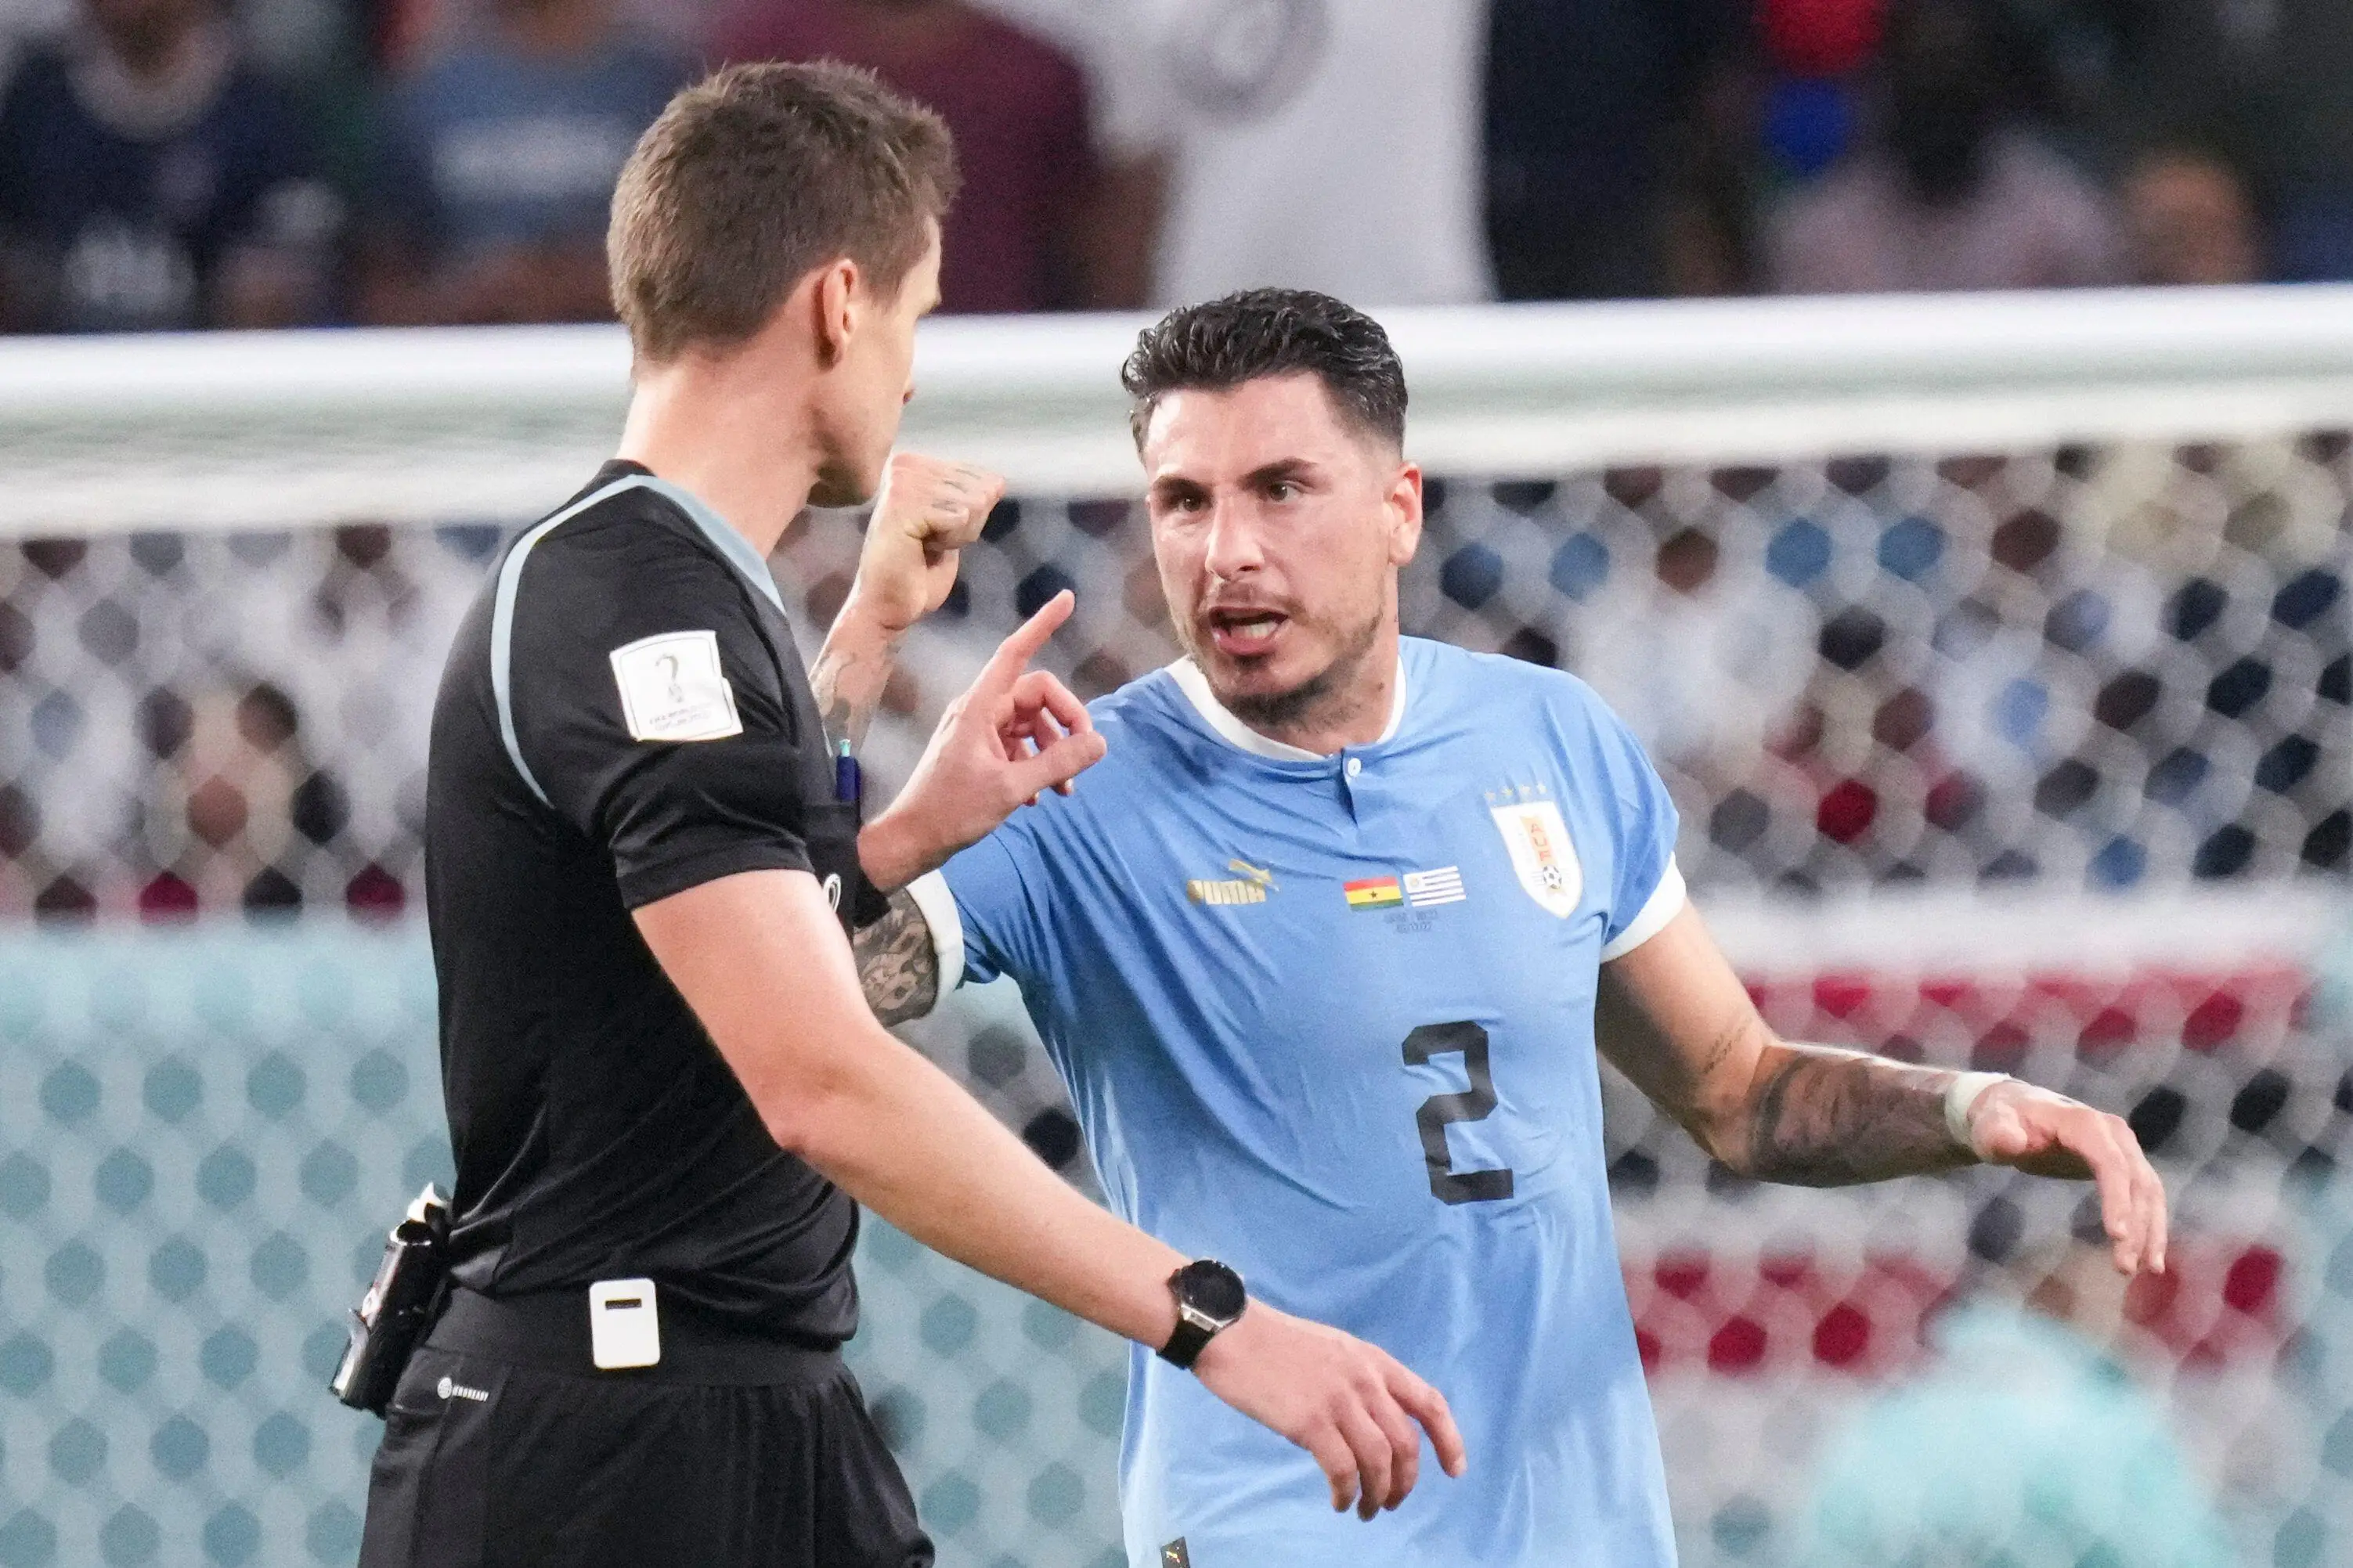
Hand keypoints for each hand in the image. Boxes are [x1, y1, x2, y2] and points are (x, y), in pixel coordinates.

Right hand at [844, 452, 1005, 633]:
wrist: (889, 604)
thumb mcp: (956, 525)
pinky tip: (920, 548)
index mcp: (917, 464)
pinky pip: (958, 517)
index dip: (972, 516)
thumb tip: (998, 482)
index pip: (981, 478)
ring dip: (956, 535)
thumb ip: (974, 498)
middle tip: (930, 543)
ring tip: (924, 546)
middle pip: (979, 489)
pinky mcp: (903, 504)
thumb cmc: (919, 570)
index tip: (937, 532)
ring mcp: (902, 482)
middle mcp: (906, 464)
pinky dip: (949, 540)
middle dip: (966, 526)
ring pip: (972, 503)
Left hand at [858, 591, 1104, 888]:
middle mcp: (979, 711)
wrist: (912, 839)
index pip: (1016, 653)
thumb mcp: (1012, 788)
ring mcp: (978, 731)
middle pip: (1036, 695)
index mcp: (979, 706)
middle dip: (1065, 721)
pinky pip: (1019, 745)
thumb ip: (1058, 763)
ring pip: (1031, 724)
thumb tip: (1099, 743)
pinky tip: (1040, 797)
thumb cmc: (951, 810)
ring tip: (1065, 790)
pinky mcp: (979, 753)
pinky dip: (1036, 764)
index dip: (1042, 624)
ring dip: (1054, 751)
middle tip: (1084, 755)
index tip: (1066, 599)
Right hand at [1193, 1302, 1466, 1519]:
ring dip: (1378, 1495)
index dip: (1449, 1440)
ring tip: (1367, 1510)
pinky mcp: (1310, 1421)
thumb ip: (1359, 1380)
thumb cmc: (1275, 1343)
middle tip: (1393, 1502)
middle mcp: (1364, 1379)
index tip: (1455, 1469)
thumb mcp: (1334, 1350)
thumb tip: (1372, 1424)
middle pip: (1406, 1443)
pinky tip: (1339, 1501)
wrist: (1231, 1332)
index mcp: (1373, 1360)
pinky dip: (1347, 1494)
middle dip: (1405, 1482)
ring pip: (1380, 1462)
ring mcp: (1339, 1400)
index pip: (1429, 1402)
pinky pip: (1343, 1471)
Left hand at [1967, 1080, 2167, 1274]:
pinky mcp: (2126, 1164)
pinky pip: (2147, 1196)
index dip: (2117, 1198)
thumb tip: (2011, 1142)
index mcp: (2083, 1121)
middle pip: (2136, 1181)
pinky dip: (2151, 1224)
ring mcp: (2124, 1147)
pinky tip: (2149, 1257)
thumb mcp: (1990, 1126)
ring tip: (2147, 1270)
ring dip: (2150, 1231)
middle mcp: (2113, 1132)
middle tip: (2124, 1268)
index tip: (2117, 1235)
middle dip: (2137, 1225)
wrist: (2015, 1109)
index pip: (2110, 1162)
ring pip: (2149, 1192)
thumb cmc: (2001, 1119)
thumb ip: (1997, 1133)